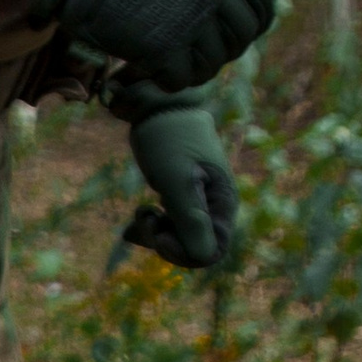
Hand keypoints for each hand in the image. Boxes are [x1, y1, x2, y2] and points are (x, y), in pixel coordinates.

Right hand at [40, 0, 275, 94]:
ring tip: (169, 62)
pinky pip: (180, 80)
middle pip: (241, 37)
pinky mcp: (162, 50)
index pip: (262, 0)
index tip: (238, 32)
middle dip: (223, 49)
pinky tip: (149, 71)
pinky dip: (166, 80)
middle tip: (197, 50)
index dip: (256, 21)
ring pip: (212, 63)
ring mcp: (190, 21)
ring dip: (193, 68)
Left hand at [116, 83, 237, 271]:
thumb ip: (189, 219)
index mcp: (222, 204)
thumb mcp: (176, 180)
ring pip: (177, 239)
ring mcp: (197, 203)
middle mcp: (214, 207)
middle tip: (145, 216)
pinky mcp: (180, 197)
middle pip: (192, 249)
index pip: (210, 253)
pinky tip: (139, 214)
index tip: (159, 233)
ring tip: (142, 212)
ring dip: (154, 234)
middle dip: (163, 242)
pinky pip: (169, 226)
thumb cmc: (168, 139)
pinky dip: (150, 226)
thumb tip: (204, 258)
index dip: (181, 253)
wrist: (157, 104)